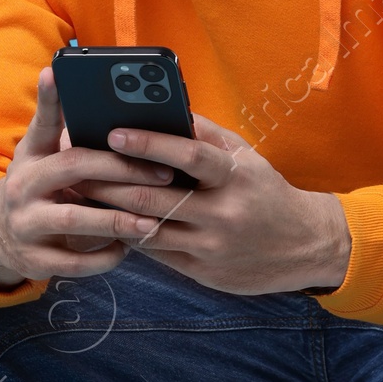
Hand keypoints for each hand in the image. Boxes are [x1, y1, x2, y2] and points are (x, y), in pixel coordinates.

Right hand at [0, 68, 171, 288]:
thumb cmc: (34, 184)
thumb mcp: (36, 151)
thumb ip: (53, 119)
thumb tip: (54, 71)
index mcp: (30, 158)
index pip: (48, 126)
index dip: (57, 103)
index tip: (73, 81)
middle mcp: (23, 188)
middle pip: (74, 170)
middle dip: (121, 170)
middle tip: (163, 175)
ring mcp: (26, 226)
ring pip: (74, 220)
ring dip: (117, 221)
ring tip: (152, 222)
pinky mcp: (34, 261)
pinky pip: (74, 263)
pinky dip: (103, 257)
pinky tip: (127, 248)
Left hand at [77, 112, 351, 297]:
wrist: (306, 245)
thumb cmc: (265, 191)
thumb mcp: (245, 157)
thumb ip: (205, 135)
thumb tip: (162, 108)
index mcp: (235, 177)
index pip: (189, 156)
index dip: (149, 143)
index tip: (114, 133)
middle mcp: (223, 214)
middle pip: (154, 199)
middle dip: (109, 183)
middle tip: (76, 168)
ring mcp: (211, 247)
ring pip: (148, 230)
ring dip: (110, 212)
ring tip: (82, 194)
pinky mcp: (203, 273)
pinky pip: (157, 253)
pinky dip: (130, 234)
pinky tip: (108, 221)